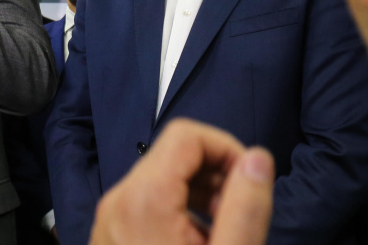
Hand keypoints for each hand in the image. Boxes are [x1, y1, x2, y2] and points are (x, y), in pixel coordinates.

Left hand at [89, 118, 273, 244]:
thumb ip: (245, 207)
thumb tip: (257, 157)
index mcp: (144, 198)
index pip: (186, 133)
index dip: (226, 148)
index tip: (250, 180)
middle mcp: (118, 199)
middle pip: (173, 154)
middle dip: (216, 173)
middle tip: (240, 213)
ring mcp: (109, 216)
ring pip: (161, 178)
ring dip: (200, 192)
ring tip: (224, 230)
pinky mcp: (110, 232)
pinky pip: (147, 203)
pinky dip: (179, 209)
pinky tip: (198, 240)